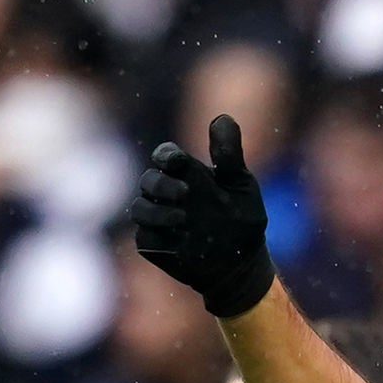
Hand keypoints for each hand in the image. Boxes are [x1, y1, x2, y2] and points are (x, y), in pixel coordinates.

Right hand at [130, 115, 274, 317]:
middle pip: (148, 179)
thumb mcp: (241, 185)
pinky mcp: (154, 244)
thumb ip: (229, 155)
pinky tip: (176, 242)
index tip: (178, 162)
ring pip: (140, 208)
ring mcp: (157, 219)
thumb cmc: (242, 221)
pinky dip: (157, 238)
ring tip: (181, 219)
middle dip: (161, 184)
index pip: (164, 155)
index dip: (166, 155)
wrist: (240, 265)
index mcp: (184, 173)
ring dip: (156, 212)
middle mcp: (166, 193)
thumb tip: (222, 117)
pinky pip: (144, 238)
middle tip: (185, 194)